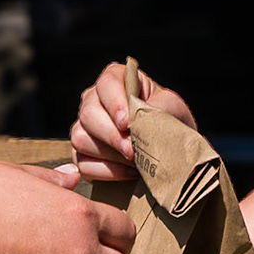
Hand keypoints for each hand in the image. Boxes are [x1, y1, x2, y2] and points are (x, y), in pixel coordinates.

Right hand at [71, 61, 196, 181]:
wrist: (172, 150)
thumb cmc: (169, 122)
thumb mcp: (172, 108)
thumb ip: (158, 107)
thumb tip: (138, 121)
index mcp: (116, 81)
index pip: (107, 84)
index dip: (115, 103)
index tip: (127, 123)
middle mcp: (93, 101)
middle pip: (89, 114)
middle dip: (112, 135)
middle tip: (133, 150)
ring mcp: (84, 129)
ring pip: (81, 139)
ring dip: (111, 154)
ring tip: (136, 161)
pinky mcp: (82, 156)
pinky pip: (85, 164)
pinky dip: (109, 172)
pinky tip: (130, 172)